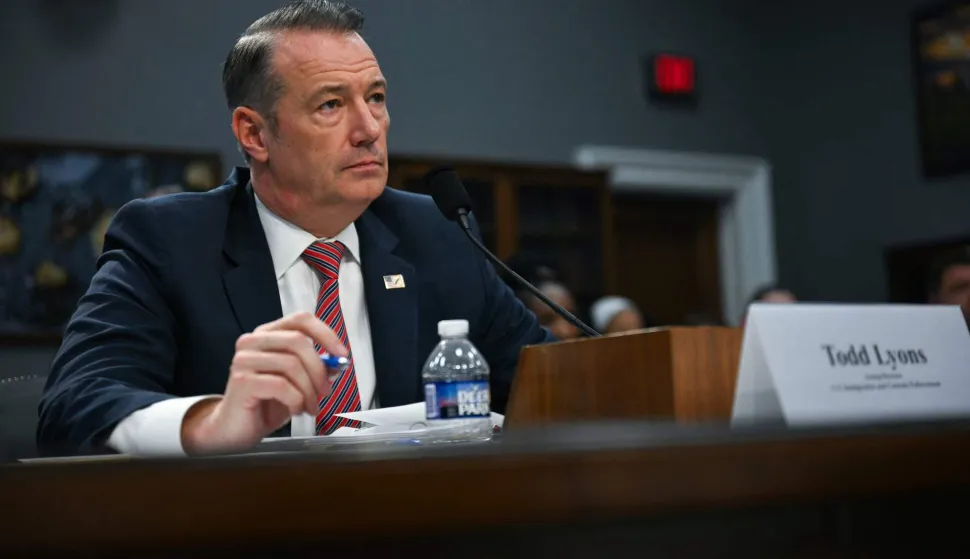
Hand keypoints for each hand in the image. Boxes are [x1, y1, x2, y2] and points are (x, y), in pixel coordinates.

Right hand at [181, 312, 346, 454]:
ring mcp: (244, 360)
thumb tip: (338, 362)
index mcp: (267, 335)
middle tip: (325, 391)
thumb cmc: (265, 403)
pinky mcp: (242, 381)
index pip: (300, 319)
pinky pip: (282, 386)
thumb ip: (316, 368)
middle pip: (298, 341)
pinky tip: (294, 409)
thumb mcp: (297, 383)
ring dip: (309, 391)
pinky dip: (296, 400)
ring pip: (292, 365)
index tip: (341, 354)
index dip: (325, 334)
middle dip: (319, 369)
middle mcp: (252, 342)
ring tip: (309, 406)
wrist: (236, 429)